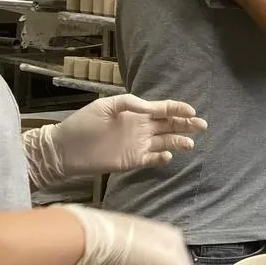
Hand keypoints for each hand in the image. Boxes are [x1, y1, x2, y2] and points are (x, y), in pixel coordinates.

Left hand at [26, 95, 206, 186]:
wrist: (63, 149)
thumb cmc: (82, 124)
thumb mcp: (104, 105)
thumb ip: (130, 103)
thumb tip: (150, 106)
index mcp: (136, 113)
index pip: (163, 110)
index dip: (178, 110)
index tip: (191, 111)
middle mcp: (141, 129)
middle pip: (169, 126)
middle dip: (187, 125)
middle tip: (202, 125)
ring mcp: (138, 145)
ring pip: (165, 142)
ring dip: (179, 142)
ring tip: (190, 143)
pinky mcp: (132, 161)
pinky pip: (152, 159)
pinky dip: (162, 157)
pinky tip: (167, 155)